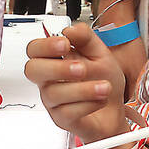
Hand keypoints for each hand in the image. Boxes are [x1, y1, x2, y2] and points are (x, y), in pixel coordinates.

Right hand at [24, 23, 127, 143]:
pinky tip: (100, 99)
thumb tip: (70, 29)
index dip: (45, 45)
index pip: (34, 49)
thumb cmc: (103, 80)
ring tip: (104, 87)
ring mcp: (53, 101)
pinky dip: (88, 104)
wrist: (115, 109)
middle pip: (32, 70)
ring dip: (83, 89)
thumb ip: (86, 38)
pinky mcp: (62, 119)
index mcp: (54, 60)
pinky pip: (67, 112)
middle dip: (57, 68)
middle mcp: (49, 80)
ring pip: (54, 93)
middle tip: (80, 69)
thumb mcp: (100, 53)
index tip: (65, 44)